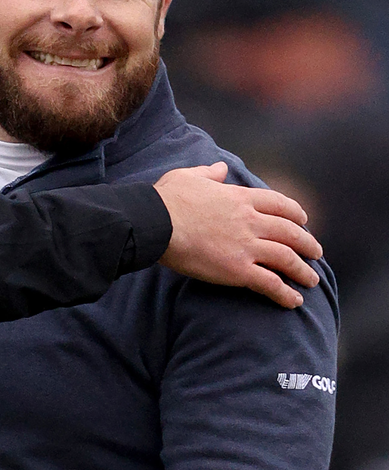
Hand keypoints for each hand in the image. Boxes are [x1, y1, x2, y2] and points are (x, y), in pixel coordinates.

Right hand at [155, 162, 321, 308]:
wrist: (154, 222)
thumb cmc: (166, 199)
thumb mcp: (187, 177)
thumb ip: (208, 173)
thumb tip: (220, 168)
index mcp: (240, 198)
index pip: (280, 205)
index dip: (296, 214)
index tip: (304, 221)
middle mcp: (250, 221)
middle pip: (291, 232)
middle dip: (308, 244)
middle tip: (315, 253)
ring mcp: (246, 246)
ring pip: (287, 259)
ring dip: (303, 271)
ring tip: (311, 281)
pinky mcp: (237, 269)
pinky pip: (270, 283)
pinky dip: (285, 293)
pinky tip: (293, 301)